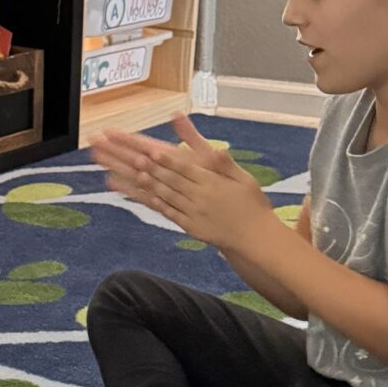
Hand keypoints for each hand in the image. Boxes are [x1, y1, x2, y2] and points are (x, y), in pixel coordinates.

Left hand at [92, 115, 274, 252]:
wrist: (256, 238)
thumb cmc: (252, 205)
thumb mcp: (244, 179)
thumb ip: (225, 164)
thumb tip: (217, 148)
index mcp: (213, 183)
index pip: (186, 169)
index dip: (168, 160)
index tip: (153, 151)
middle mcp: (200, 197)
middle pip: (171, 180)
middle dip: (151, 168)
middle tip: (134, 158)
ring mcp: (193, 213)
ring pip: (167, 195)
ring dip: (147, 183)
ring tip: (132, 172)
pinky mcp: (190, 226)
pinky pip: (169, 212)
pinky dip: (155, 202)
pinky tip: (143, 194)